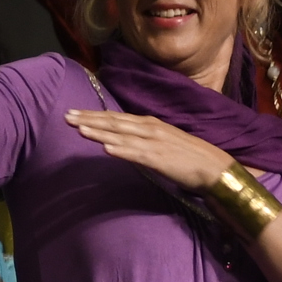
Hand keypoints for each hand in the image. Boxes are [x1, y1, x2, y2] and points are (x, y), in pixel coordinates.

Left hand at [61, 108, 237, 193]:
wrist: (215, 167)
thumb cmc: (189, 157)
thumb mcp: (163, 142)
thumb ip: (143, 140)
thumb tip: (123, 141)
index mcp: (150, 124)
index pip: (117, 117)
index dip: (94, 115)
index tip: (74, 113)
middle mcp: (150, 128)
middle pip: (114, 122)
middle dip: (89, 119)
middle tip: (66, 116)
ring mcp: (154, 143)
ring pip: (121, 135)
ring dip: (99, 132)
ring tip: (79, 129)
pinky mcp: (160, 158)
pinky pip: (136, 154)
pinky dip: (121, 150)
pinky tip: (106, 149)